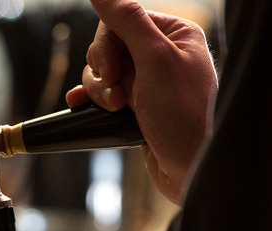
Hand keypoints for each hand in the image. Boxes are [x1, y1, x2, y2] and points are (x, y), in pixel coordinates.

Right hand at [66, 0, 216, 203]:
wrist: (189, 168)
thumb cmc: (182, 115)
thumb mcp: (155, 59)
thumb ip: (126, 20)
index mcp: (174, 34)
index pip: (121, 21)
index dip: (108, 46)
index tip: (114, 73)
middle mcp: (161, 55)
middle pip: (107, 47)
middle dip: (104, 72)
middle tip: (118, 96)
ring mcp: (147, 82)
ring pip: (101, 72)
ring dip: (100, 91)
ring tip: (117, 110)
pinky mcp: (135, 106)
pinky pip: (102, 93)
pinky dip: (91, 99)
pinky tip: (82, 106)